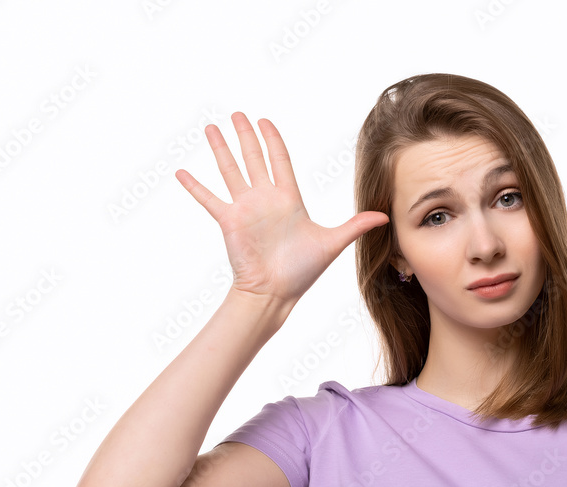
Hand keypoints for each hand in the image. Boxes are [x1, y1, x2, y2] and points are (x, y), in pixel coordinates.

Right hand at [175, 112, 389, 303]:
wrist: (275, 292)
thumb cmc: (302, 271)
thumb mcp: (332, 243)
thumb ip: (355, 226)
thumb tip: (384, 217)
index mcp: (288, 199)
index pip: (280, 161)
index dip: (273, 140)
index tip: (264, 121)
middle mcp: (265, 199)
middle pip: (253, 158)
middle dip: (246, 136)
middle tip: (237, 114)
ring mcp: (245, 209)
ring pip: (230, 171)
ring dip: (220, 150)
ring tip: (211, 128)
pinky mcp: (229, 222)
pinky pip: (209, 199)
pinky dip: (195, 186)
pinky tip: (181, 172)